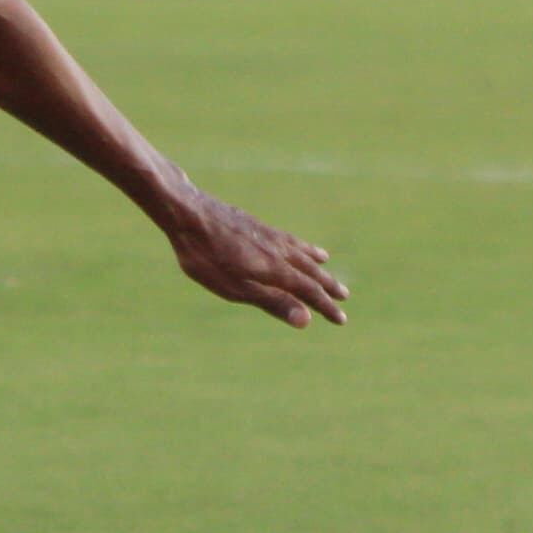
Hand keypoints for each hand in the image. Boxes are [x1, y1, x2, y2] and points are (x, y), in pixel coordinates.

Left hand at [161, 186, 348, 326]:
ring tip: (326, 263)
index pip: (309, 292)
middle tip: (344, 296)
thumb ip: (272, 302)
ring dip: (316, 263)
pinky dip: (300, 244)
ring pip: (301, 252)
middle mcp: (279, 251)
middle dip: (327, 285)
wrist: (188, 212)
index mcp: (276, 270)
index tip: (341, 320)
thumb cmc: (205, 256)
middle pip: (310, 271)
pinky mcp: (258, 226)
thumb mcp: (235, 288)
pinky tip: (297, 244)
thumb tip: (306, 319)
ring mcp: (270, 236)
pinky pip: (289, 239)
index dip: (326, 307)